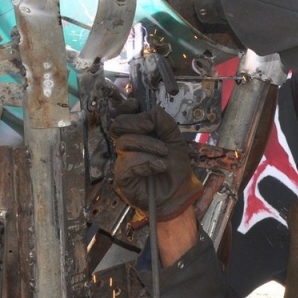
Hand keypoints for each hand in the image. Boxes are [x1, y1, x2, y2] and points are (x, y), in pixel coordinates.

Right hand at [110, 106, 202, 220]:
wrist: (179, 193)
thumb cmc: (175, 168)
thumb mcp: (175, 140)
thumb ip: (166, 124)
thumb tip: (153, 110)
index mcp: (138, 135)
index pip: (122, 116)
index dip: (125, 108)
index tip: (135, 104)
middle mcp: (127, 147)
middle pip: (118, 125)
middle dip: (135, 122)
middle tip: (150, 127)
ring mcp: (123, 161)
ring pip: (125, 142)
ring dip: (148, 145)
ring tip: (164, 154)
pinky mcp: (122, 178)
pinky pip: (127, 163)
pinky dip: (145, 162)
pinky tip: (158, 167)